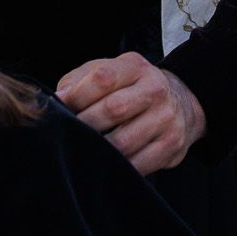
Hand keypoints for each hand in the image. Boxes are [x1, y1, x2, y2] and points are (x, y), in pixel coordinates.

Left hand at [56, 52, 204, 174]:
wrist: (180, 103)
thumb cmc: (130, 88)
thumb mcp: (109, 72)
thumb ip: (79, 81)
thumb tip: (56, 101)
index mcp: (135, 67)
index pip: (103, 78)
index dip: (76, 96)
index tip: (60, 108)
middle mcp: (155, 89)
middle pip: (113, 110)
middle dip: (84, 126)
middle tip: (68, 135)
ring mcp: (165, 119)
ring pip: (123, 143)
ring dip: (97, 150)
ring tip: (82, 151)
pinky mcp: (171, 146)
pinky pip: (137, 165)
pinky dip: (115, 168)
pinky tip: (104, 164)